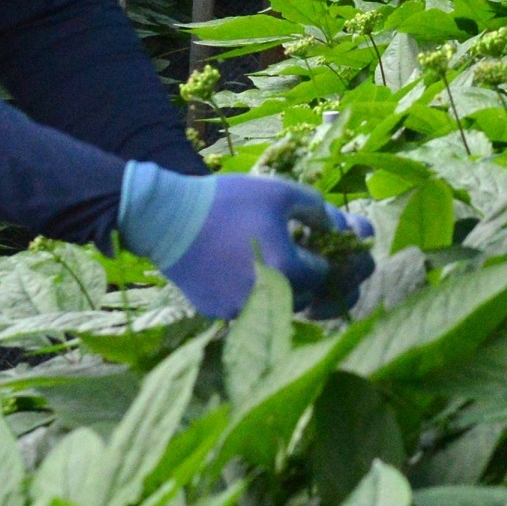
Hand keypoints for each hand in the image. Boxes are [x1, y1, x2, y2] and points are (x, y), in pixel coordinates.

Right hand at [153, 173, 346, 317]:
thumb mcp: (281, 192)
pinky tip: (237, 269)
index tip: (308, 241)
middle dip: (304, 276)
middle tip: (289, 250)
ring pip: (276, 306)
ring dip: (280, 288)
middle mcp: (267, 299)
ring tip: (265, 259)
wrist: (166, 219)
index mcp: (287, 270)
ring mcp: (240, 310)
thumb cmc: (228, 201)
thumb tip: (340, 229)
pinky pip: (247, 308)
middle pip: (305, 296)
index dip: (320, 255)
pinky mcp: (217, 312)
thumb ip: (319, 210)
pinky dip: (250, 294)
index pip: (324, 273)